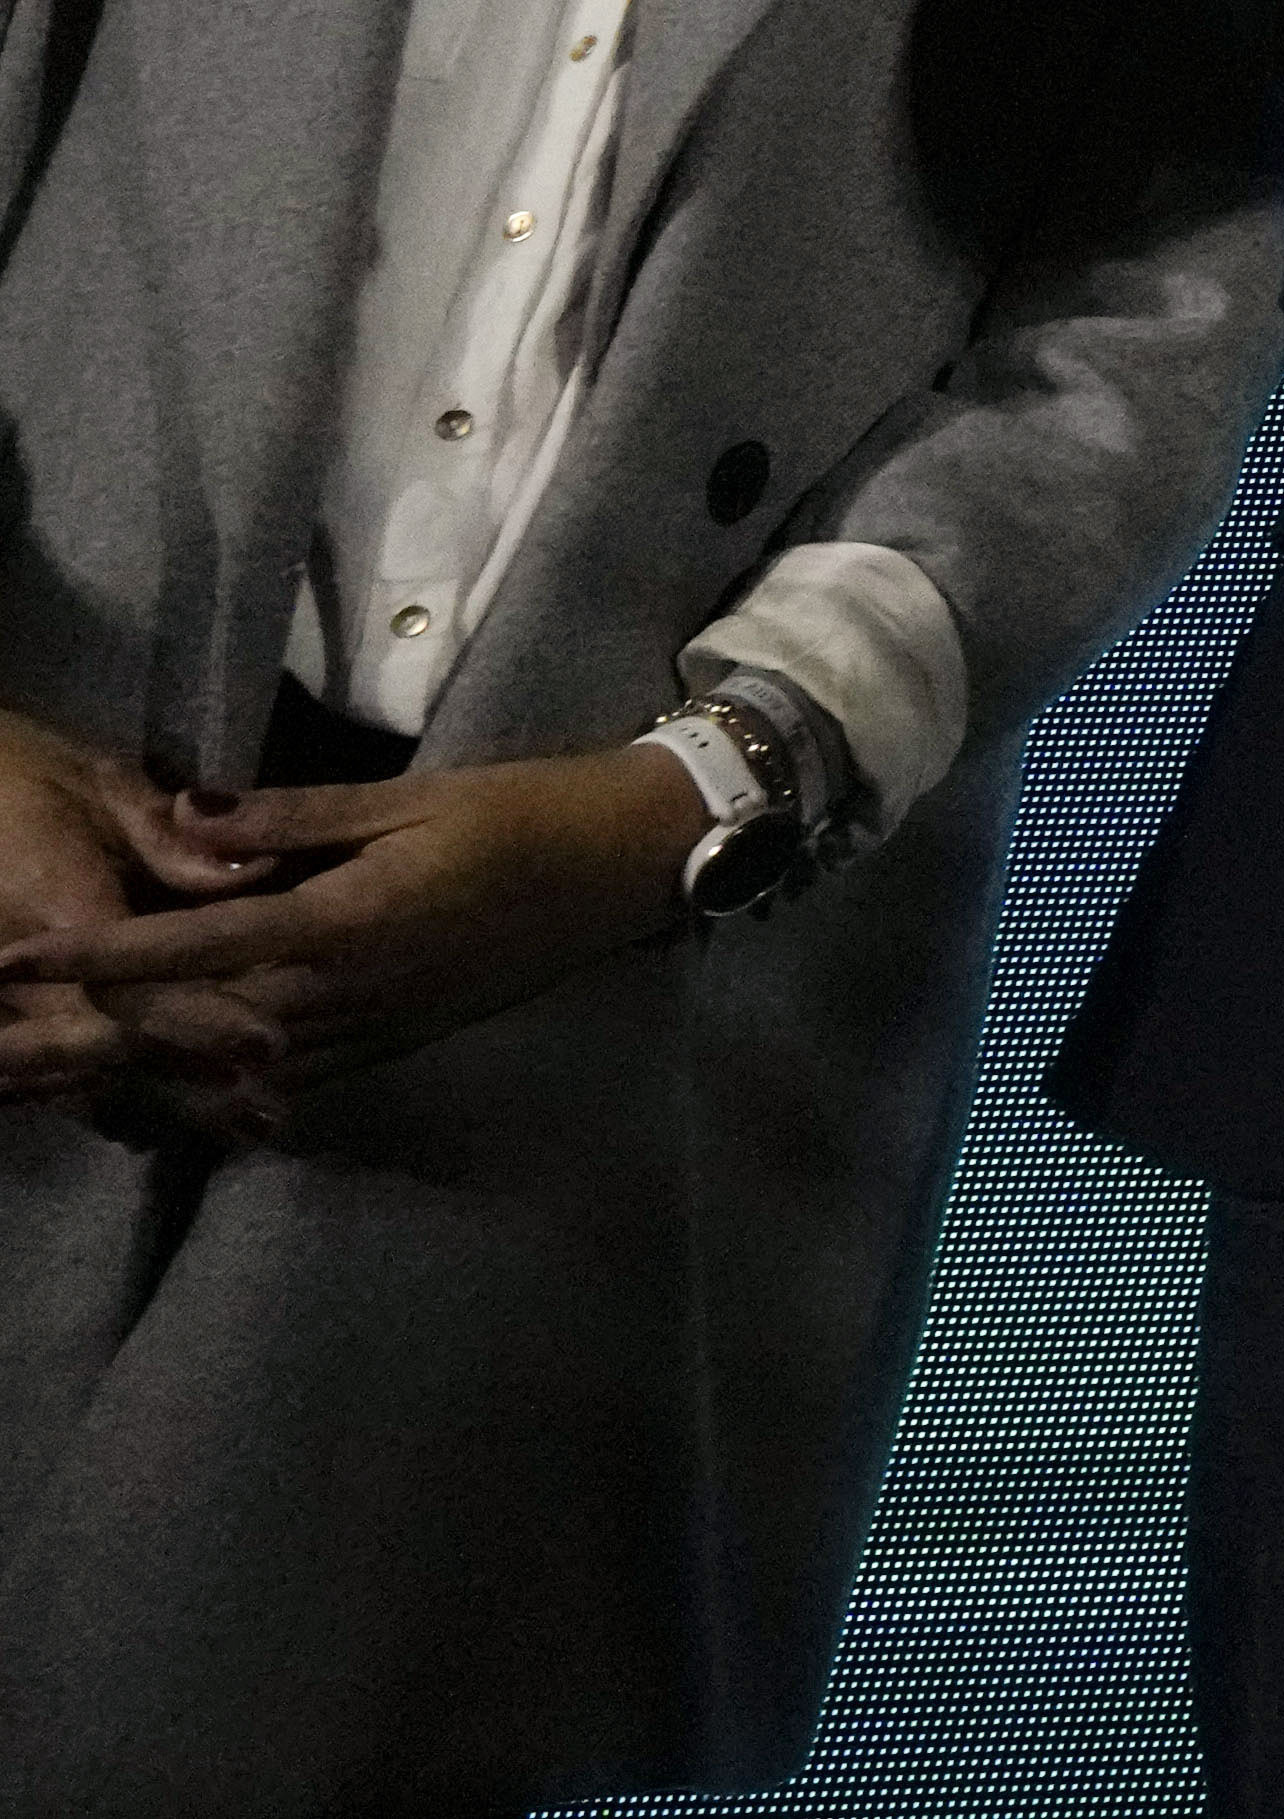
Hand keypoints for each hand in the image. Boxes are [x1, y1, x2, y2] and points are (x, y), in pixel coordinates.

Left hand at [0, 746, 705, 1126]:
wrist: (630, 867)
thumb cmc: (527, 812)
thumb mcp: (414, 796)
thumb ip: (295, 816)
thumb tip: (186, 814)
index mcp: (347, 924)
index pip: (192, 948)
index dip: (97, 959)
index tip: (15, 963)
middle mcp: (346, 996)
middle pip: (193, 1026)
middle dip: (100, 1027)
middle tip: (23, 1022)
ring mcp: (369, 1033)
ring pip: (229, 1066)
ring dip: (151, 1061)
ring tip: (75, 1051)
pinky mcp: (390, 1046)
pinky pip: (281, 1078)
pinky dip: (218, 1076)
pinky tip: (180, 1066)